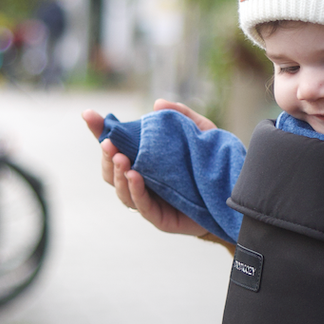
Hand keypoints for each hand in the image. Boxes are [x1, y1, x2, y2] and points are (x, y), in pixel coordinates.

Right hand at [80, 103, 211, 238]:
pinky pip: (142, 206)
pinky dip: (135, 191)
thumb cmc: (213, 166)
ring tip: (121, 159)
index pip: (116, 146)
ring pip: (121, 190)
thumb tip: (158, 104)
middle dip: (106, 156)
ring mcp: (149, 201)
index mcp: (145, 160)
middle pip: (110, 171)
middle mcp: (142, 181)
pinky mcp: (160, 218)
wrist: (234, 197)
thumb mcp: (203, 134)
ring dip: (117, 174)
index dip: (100, 131)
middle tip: (109, 143)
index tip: (88, 114)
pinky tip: (134, 176)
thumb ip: (183, 117)